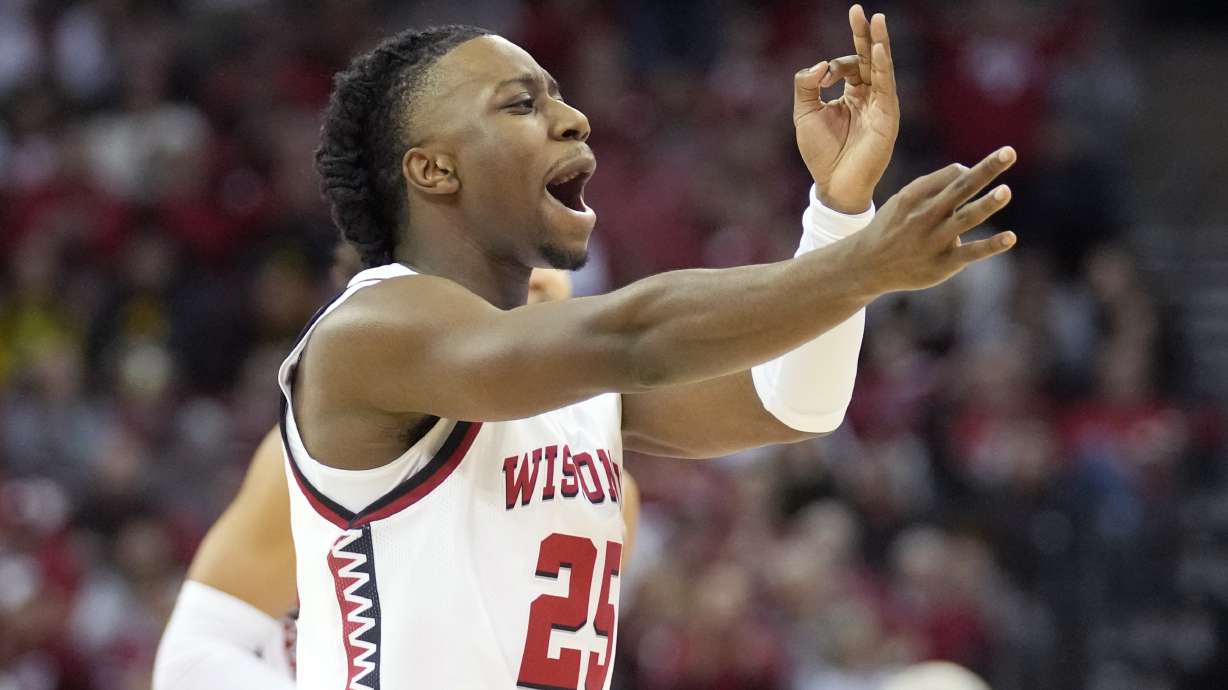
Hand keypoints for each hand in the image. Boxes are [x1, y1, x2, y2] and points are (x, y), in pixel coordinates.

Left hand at [793, 5, 898, 213]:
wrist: (833, 184)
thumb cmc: (821, 153)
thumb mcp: (804, 113)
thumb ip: (806, 85)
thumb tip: (820, 63)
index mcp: (851, 95)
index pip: (850, 65)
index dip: (835, 64)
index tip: (822, 77)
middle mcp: (869, 97)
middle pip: (869, 58)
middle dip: (864, 34)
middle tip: (859, 11)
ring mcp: (881, 106)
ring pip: (881, 67)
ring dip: (878, 42)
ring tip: (877, 19)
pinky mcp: (887, 117)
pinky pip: (887, 86)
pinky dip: (883, 66)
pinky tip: (879, 49)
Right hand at [848, 147, 1018, 293]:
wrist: (867, 265)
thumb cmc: (892, 227)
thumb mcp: (903, 200)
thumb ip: (934, 186)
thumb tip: (970, 171)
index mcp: (915, 195)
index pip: (952, 175)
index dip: (969, 173)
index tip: (971, 180)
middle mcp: (926, 215)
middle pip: (961, 188)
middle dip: (986, 170)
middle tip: (1009, 153)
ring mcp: (935, 240)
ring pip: (966, 219)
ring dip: (987, 204)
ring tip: (1006, 191)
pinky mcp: (943, 264)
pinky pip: (970, 253)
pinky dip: (991, 245)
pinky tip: (1010, 237)